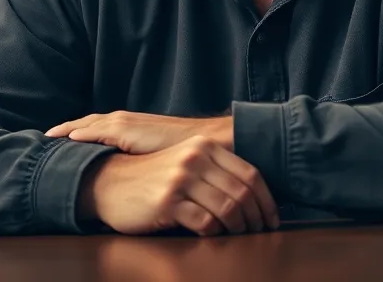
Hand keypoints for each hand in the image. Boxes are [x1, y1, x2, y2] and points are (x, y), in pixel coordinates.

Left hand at [47, 111, 231, 153]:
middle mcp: (123, 120)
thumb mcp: (157, 157)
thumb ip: (142, 160)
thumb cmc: (186, 153)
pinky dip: (78, 132)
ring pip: (86, 124)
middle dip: (66, 128)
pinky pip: (94, 130)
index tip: (60, 139)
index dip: (79, 131)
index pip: (97, 127)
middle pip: (87, 123)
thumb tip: (130, 175)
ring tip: (47, 137)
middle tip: (45, 136)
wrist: (206, 144)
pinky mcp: (125, 130)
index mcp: (130, 125)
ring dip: (66, 129)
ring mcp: (123, 123)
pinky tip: (64, 138)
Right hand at [84, 136, 278, 235]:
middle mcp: (195, 158)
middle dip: (255, 218)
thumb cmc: (153, 180)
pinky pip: (205, 222)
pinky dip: (215, 233)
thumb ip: (215, 172)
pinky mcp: (168, 201)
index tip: (270, 218)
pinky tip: (212, 235)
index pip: (250, 173)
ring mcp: (181, 178)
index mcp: (204, 147)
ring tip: (237, 235)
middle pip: (242, 192)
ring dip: (237, 227)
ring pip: (228, 208)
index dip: (266, 200)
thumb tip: (253, 198)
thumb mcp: (186, 165)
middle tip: (258, 232)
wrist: (111, 184)